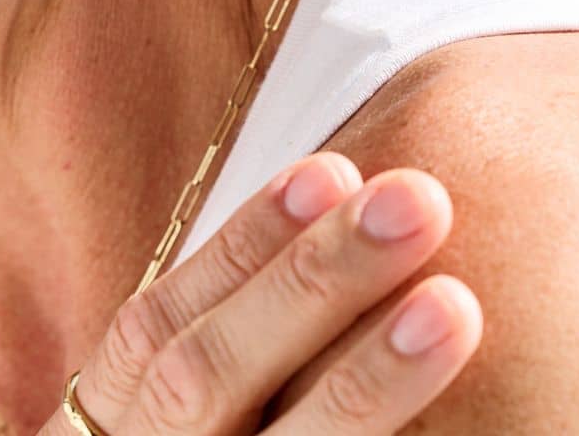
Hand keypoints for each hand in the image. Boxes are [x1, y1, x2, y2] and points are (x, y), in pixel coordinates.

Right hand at [38, 153, 481, 434]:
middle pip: (208, 381)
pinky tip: (470, 433)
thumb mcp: (165, 420)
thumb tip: (349, 201)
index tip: (333, 170)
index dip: (239, 246)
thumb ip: (230, 344)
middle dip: (310, 286)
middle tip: (419, 200)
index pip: (157, 328)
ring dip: (361, 382)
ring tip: (456, 304)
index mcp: (109, 426)